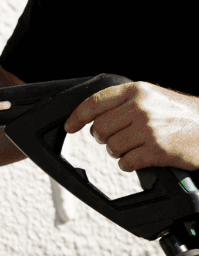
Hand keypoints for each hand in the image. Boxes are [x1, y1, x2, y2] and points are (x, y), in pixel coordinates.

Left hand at [64, 81, 198, 171]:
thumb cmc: (186, 116)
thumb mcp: (156, 98)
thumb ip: (128, 102)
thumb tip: (96, 115)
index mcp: (137, 91)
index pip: (95, 102)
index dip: (77, 116)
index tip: (70, 126)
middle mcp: (141, 107)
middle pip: (100, 128)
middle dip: (104, 138)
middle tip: (118, 140)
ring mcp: (148, 128)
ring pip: (111, 147)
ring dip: (119, 152)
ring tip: (136, 148)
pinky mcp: (156, 149)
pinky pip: (126, 162)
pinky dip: (130, 164)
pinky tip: (142, 159)